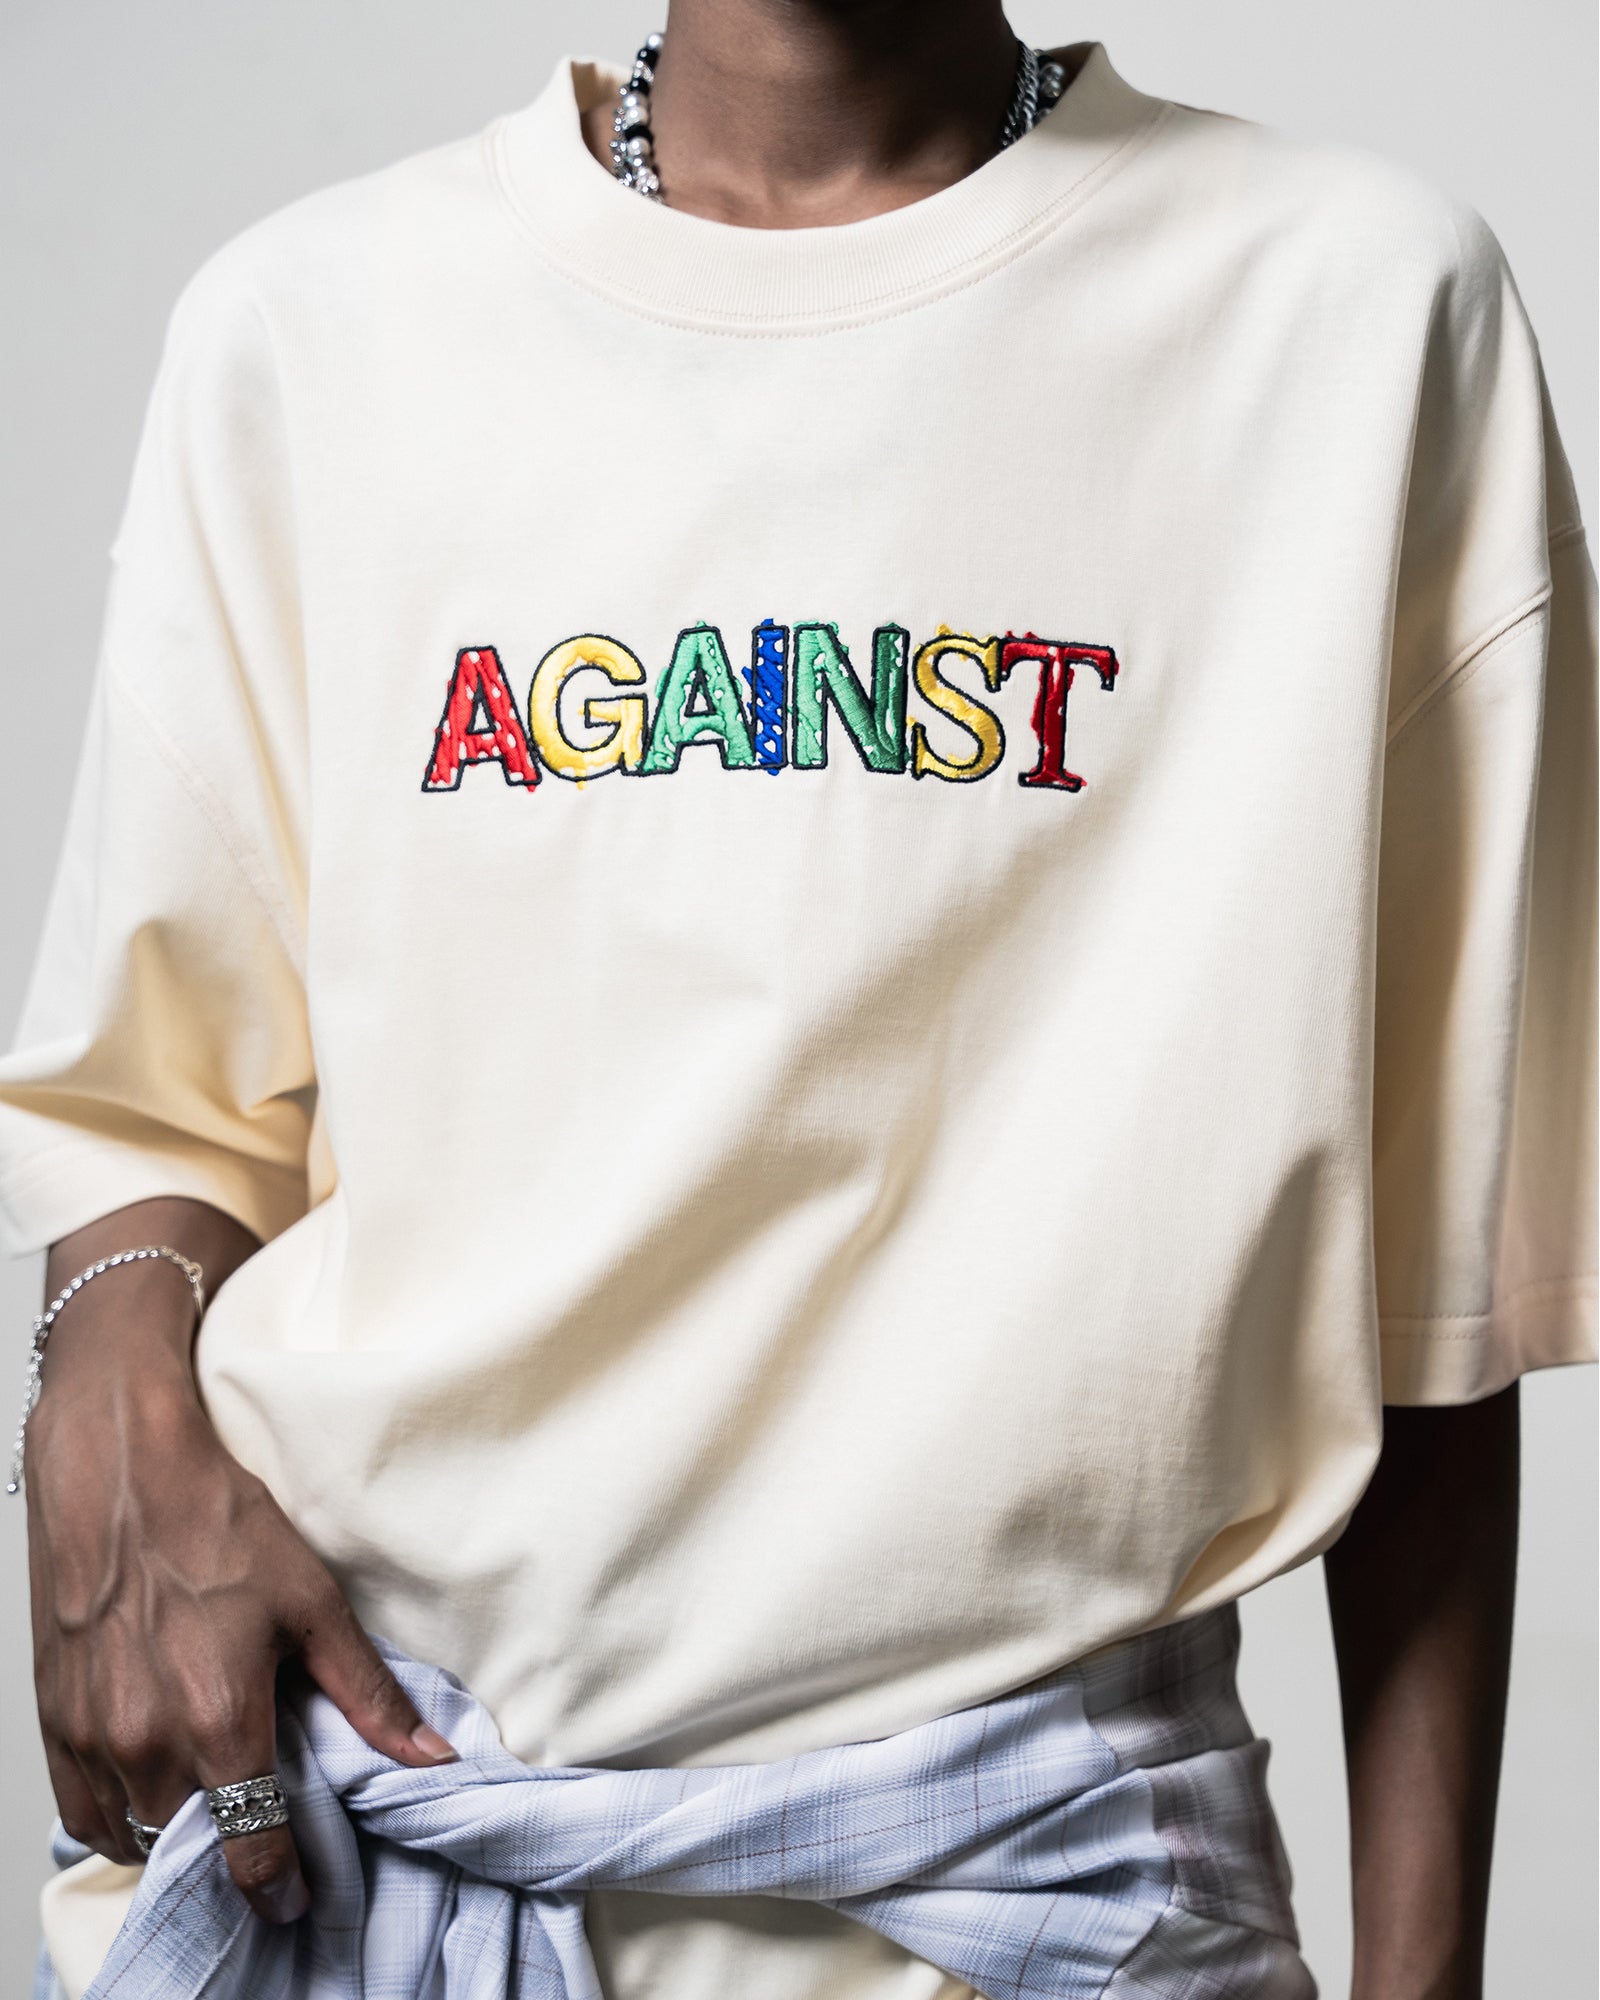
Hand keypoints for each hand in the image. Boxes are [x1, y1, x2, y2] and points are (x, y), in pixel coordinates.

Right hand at [25, 1246, 455, 1924]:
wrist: (119, 1467)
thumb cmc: (214, 1520)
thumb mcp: (312, 1600)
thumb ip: (368, 1692)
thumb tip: (428, 1754)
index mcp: (218, 1718)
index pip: (250, 1852)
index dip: (281, 1888)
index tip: (301, 1898)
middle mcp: (146, 1741)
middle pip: (194, 1849)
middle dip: (233, 1856)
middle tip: (269, 1835)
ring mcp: (92, 1736)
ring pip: (137, 1831)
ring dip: (176, 1835)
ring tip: (216, 1805)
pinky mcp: (55, 1720)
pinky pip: (83, 1809)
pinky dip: (118, 1815)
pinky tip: (154, 1789)